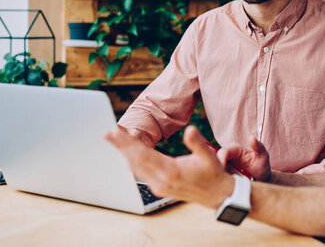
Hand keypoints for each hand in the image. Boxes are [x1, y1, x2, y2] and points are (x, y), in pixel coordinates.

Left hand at [105, 125, 233, 208]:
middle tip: (108, 133)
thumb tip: (190, 130)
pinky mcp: (159, 188)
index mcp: (171, 171)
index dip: (127, 143)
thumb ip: (197, 143)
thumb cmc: (213, 174)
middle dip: (120, 146)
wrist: (217, 195)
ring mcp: (159, 186)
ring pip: (136, 168)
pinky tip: (128, 154)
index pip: (143, 154)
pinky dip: (132, 162)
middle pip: (134, 161)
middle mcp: (161, 181)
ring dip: (124, 154)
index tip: (115, 133)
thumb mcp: (209, 156)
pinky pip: (141, 173)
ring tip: (115, 140)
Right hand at [217, 135, 270, 181]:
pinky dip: (222, 181)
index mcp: (236, 149)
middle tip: (228, 181)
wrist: (262, 179)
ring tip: (231, 184)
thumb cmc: (262, 166)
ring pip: (216, 169)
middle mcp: (228, 155)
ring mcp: (225, 164)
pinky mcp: (223, 172)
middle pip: (216, 161)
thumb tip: (252, 137)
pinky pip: (218, 176)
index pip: (224, 152)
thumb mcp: (263, 156)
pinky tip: (229, 186)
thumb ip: (258, 147)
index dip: (222, 161)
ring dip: (221, 177)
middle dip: (220, 170)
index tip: (225, 173)